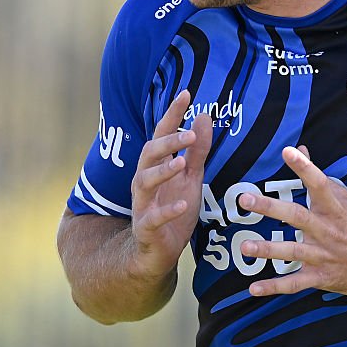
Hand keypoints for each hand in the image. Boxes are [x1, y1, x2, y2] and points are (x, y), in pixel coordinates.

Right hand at [129, 90, 211, 277]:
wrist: (157, 253)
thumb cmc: (174, 209)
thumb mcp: (191, 178)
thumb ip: (197, 150)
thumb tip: (203, 115)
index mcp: (158, 166)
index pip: (162, 134)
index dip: (172, 114)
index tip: (186, 93)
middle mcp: (145, 181)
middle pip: (149, 154)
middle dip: (167, 142)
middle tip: (190, 134)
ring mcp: (143, 204)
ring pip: (144, 182)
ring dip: (162, 171)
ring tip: (181, 162)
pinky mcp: (146, 229)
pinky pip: (153, 218)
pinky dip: (167, 211)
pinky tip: (183, 204)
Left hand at [238, 146, 346, 297]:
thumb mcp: (346, 199)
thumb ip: (319, 177)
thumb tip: (300, 149)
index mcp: (335, 209)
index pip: (319, 183)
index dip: (305, 167)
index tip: (289, 152)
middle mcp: (328, 230)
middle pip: (297, 216)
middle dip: (270, 208)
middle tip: (245, 199)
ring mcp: (325, 255)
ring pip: (293, 251)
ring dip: (268, 250)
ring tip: (245, 246)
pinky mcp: (322, 277)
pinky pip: (295, 283)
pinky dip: (274, 287)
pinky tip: (254, 288)